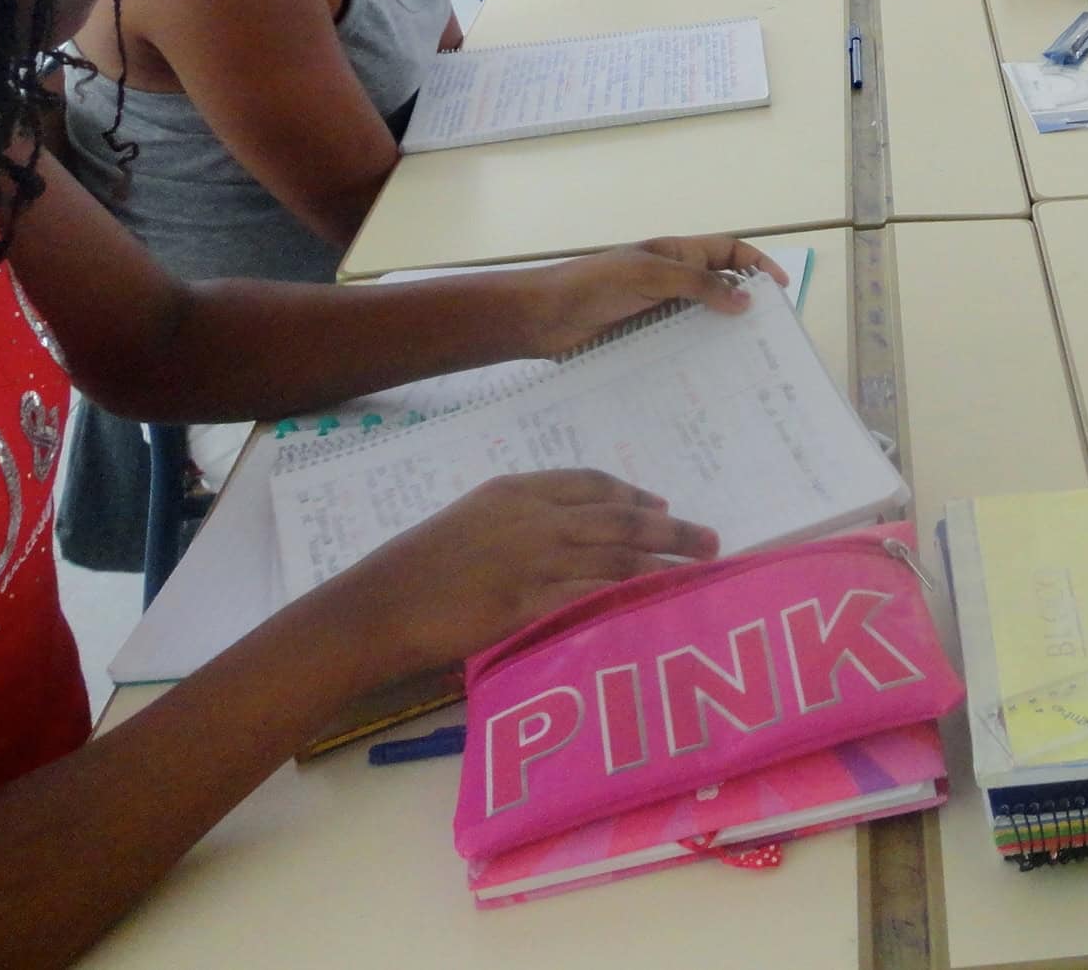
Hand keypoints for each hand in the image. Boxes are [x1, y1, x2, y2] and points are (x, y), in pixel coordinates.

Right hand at [331, 470, 721, 678]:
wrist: (378, 604)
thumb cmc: (413, 569)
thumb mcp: (467, 522)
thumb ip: (514, 521)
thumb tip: (557, 536)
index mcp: (516, 490)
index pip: (590, 483)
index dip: (633, 495)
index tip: (662, 505)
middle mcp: (534, 517)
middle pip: (620, 517)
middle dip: (671, 528)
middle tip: (709, 540)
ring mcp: (534, 558)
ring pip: (617, 555)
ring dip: (665, 563)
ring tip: (698, 572)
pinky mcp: (529, 600)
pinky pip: (594, 594)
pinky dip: (631, 596)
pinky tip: (656, 603)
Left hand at [521, 235, 787, 357]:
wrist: (543, 317)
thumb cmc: (595, 284)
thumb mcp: (650, 276)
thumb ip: (698, 286)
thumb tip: (746, 300)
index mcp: (675, 254)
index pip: (727, 250)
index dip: (756, 263)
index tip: (778, 289)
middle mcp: (671, 281)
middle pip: (720, 288)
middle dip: (746, 305)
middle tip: (769, 336)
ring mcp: (658, 312)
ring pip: (702, 321)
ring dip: (722, 337)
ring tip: (747, 363)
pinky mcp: (644, 339)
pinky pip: (679, 346)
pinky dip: (697, 357)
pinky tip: (710, 377)